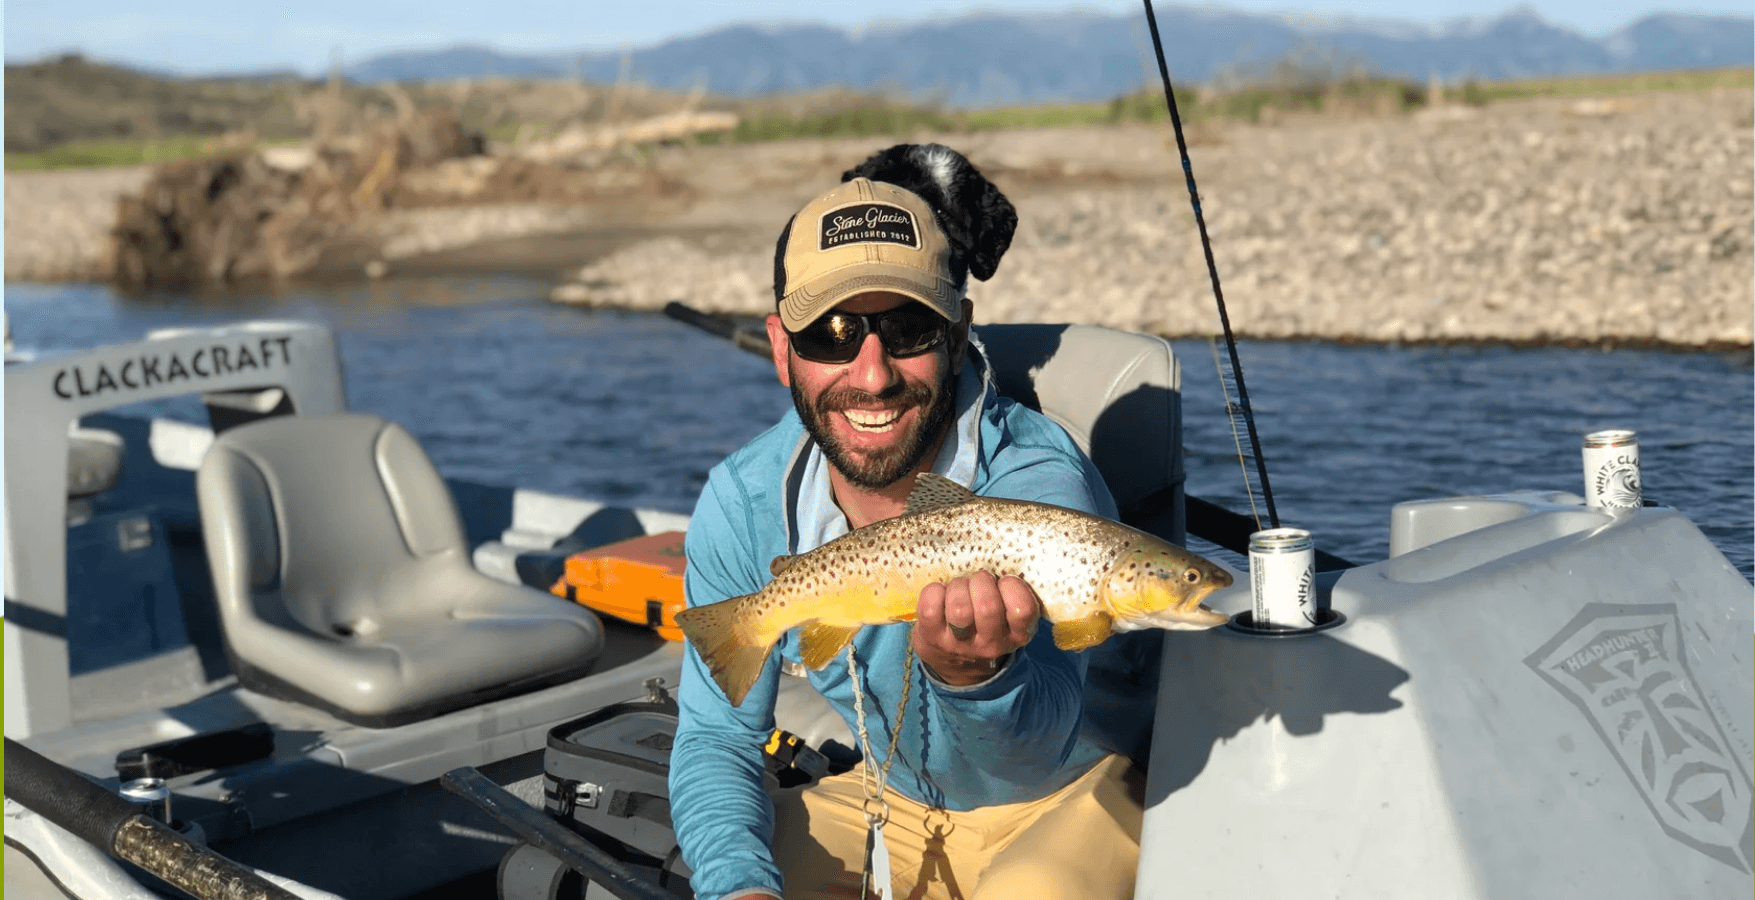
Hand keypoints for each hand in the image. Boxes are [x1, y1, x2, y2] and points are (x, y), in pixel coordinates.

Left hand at [914, 571, 1039, 685]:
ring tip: (959, 588)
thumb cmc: (988, 623)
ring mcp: (960, 644)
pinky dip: (934, 591)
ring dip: (958, 587)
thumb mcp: (1010, 616)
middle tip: (978, 582)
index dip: (1012, 587)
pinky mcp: (932, 638)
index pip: (1023, 610)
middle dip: (981, 582)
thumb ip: (1012, 594)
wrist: (957, 662)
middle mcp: (991, 644)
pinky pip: (930, 606)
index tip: (1003, 582)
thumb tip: (998, 561)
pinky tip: (941, 594)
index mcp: (1017, 634)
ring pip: (959, 607)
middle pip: (987, 606)